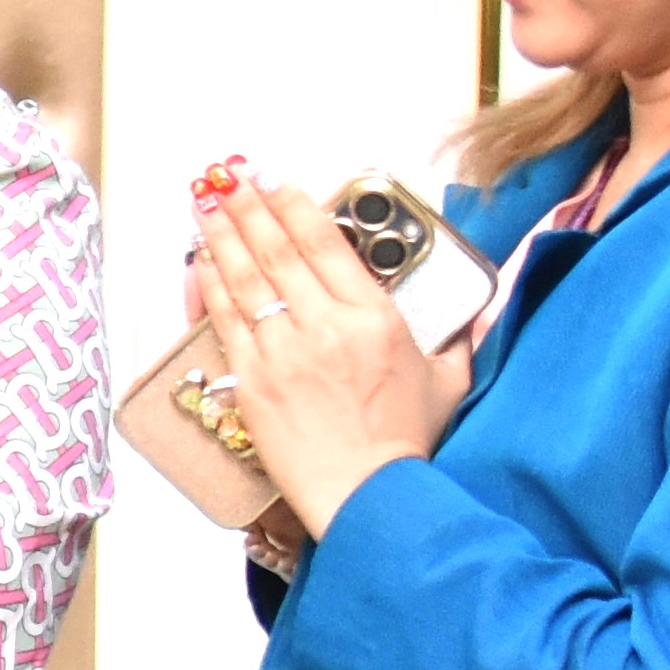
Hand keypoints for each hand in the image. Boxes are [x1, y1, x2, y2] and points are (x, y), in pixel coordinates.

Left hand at [194, 174, 448, 538]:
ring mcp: (282, 353)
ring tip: (204, 200)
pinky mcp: (251, 381)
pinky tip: (197, 259)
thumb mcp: (449, 378)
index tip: (276, 178)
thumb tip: (471, 306)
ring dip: (220, 234)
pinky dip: (207, 284)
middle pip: (277, 251)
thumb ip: (455, 333)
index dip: (295, 205)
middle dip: (248, 206)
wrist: (368, 495)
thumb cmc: (407, 441)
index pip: (326, 245)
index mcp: (373, 318)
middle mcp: (324, 327)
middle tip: (225, 175)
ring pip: (243, 278)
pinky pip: (224, 320)